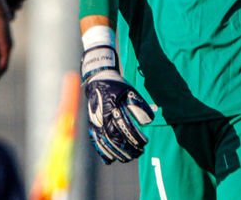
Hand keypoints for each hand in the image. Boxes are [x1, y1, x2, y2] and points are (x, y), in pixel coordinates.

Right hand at [81, 45, 154, 163]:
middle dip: (128, 148)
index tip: (145, 143)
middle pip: (116, 139)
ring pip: (106, 143)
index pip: (125, 127)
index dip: (135, 137)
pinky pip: (96, 142)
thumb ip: (139, 106)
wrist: (97, 80)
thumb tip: (148, 121)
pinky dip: (102, 152)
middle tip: (139, 153)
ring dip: (118, 153)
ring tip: (129, 158)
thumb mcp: (130, 91)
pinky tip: (110, 160)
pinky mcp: (92, 126)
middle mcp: (103, 117)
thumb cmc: (116, 86)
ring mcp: (96, 123)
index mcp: (113, 108)